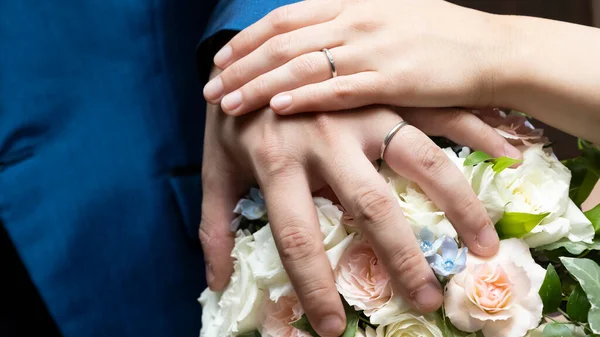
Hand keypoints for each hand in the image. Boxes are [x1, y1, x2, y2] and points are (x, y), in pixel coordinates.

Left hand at [201, 69, 514, 336]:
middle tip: (428, 300)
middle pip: (370, 206)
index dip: (314, 286)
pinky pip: (435, 113)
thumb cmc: (233, 117)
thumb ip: (214, 224)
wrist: (245, 53)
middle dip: (401, 259)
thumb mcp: (214, 167)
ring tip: (483, 247)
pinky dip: (475, 131)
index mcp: (278, 160)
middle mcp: (325, 136)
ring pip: (419, 160)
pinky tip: (507, 154)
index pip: (297, 236)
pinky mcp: (382, 93)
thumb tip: (216, 282)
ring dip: (456, 205)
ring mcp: (360, 111)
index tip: (332, 327)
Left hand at [203, 0, 509, 115]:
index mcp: (351, 4)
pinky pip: (338, 89)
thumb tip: (312, 42)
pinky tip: (277, 108)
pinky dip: (304, 98)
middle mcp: (355, 21)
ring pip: (302, 66)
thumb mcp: (386, 18)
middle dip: (241, 67)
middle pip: (283, 43)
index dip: (247, 40)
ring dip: (260, 86)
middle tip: (210, 89)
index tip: (219, 60)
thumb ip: (347, 27)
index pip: (284, 19)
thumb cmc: (438, 38)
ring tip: (229, 104)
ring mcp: (373, 49)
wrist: (490, 51)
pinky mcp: (392, 80)